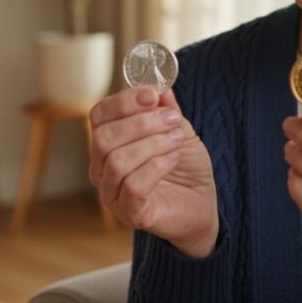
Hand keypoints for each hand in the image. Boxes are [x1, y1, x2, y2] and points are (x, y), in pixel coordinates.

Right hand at [88, 87, 217, 256]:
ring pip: (117, 161)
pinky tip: (173, 160)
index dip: (123, 102)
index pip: (98, 115)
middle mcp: (102, 169)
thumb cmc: (185, 167)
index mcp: (109, 143)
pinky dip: (157, 166)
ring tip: (177, 139)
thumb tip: (160, 88)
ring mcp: (113, 194)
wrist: (203, 203)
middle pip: (103, 137)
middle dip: (141, 123)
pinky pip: (133, 186)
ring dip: (153, 144)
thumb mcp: (178, 130)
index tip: (152, 96)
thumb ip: (166, 110)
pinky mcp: (130, 214)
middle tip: (172, 119)